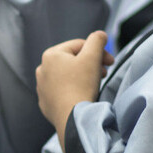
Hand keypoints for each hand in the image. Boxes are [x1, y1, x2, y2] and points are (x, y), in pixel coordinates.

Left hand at [36, 31, 113, 149]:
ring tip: (95, 84)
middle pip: (73, 61)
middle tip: (105, 73)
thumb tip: (100, 35)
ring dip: (83, 77)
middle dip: (91, 64)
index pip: (80, 46)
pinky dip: (74, 90)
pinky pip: (62, 92)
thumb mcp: (92, 57)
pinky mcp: (45, 103)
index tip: (111, 62)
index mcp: (50, 55)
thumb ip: (97, 40)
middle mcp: (42, 69)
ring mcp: (42, 88)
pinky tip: (82, 95)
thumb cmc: (81, 85)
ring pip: (67, 76)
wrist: (72, 118)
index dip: (98, 51)